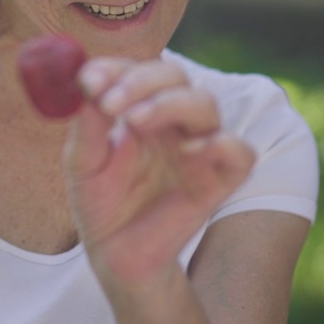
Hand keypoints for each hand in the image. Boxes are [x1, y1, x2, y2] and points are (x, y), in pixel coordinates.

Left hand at [64, 57, 254, 289]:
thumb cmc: (100, 203)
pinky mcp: (218, 181)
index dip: (115, 68)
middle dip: (142, 82)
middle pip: (175, 77)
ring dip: (171, 104)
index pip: (137, 70)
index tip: (89, 81)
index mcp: (139, 109)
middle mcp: (172, 122)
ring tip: (135, 122)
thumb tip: (88, 87)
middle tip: (110, 103)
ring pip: (206, 104)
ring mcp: (197, 149)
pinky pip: (241, 153)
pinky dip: (222, 144)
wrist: (115, 256)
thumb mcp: (82, 163)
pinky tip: (188, 150)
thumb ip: (87, 126)